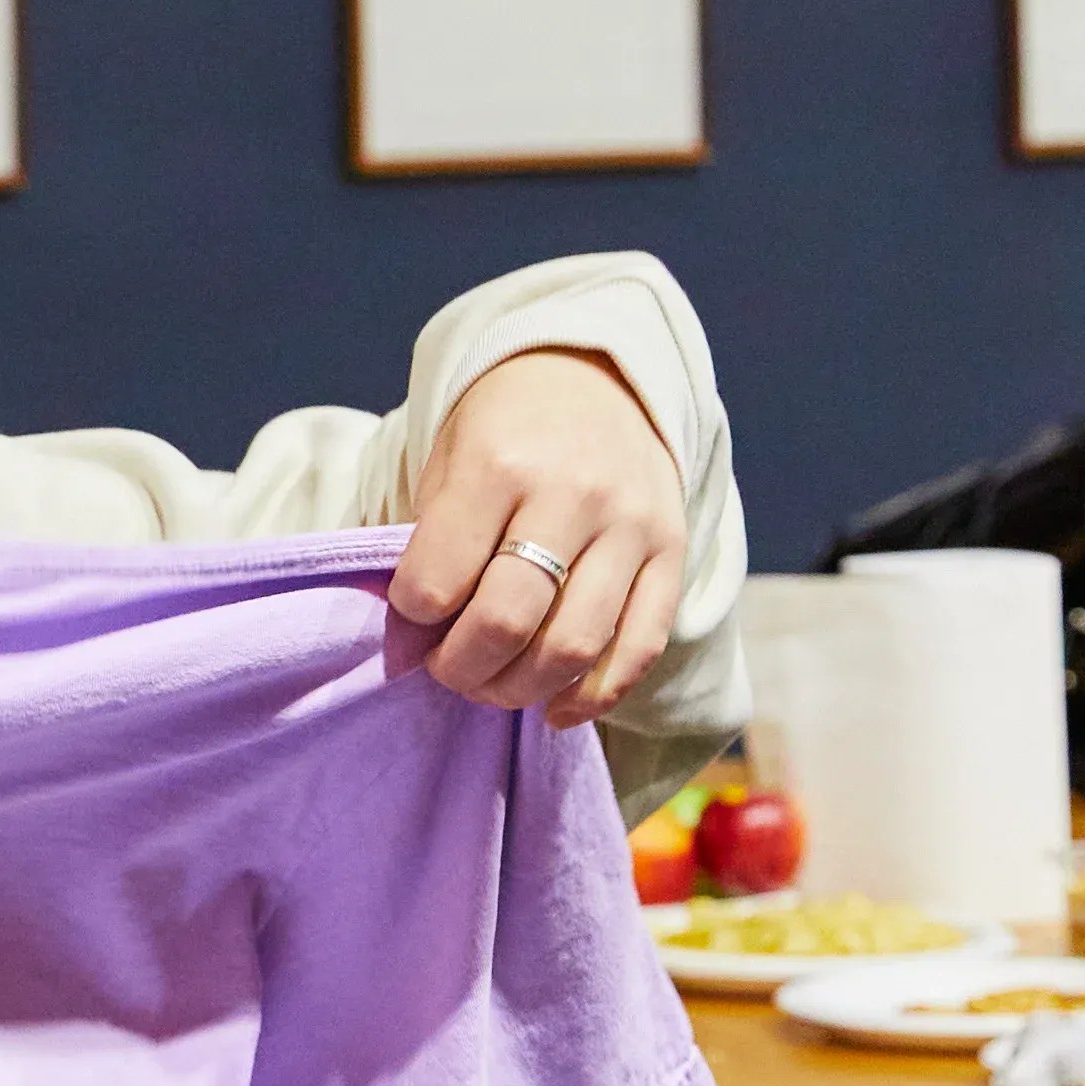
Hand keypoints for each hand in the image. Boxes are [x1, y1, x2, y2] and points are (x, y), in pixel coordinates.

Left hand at [388, 347, 684, 731]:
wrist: (591, 378)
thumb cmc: (501, 436)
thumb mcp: (448, 467)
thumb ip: (431, 548)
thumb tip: (412, 645)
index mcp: (500, 465)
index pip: (437, 581)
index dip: (411, 618)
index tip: (411, 616)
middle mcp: (574, 494)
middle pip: (509, 622)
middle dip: (461, 668)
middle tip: (445, 668)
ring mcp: (632, 525)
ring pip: (574, 646)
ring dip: (519, 689)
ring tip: (490, 684)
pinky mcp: (673, 552)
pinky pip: (639, 648)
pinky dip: (593, 695)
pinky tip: (555, 708)